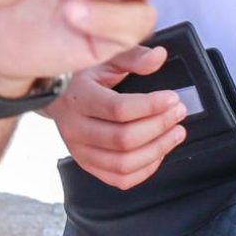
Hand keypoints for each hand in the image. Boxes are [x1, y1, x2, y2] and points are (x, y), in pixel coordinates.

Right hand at [51, 44, 186, 189]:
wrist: (57, 97)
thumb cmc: (84, 76)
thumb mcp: (105, 58)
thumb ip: (133, 57)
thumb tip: (159, 57)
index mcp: (78, 98)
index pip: (117, 109)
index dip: (150, 106)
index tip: (172, 98)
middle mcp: (75, 128)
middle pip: (123, 139)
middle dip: (159, 127)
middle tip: (178, 113)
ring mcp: (79, 151)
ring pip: (123, 164)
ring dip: (157, 150)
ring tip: (176, 133)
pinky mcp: (87, 165)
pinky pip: (119, 179)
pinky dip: (144, 170)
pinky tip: (159, 153)